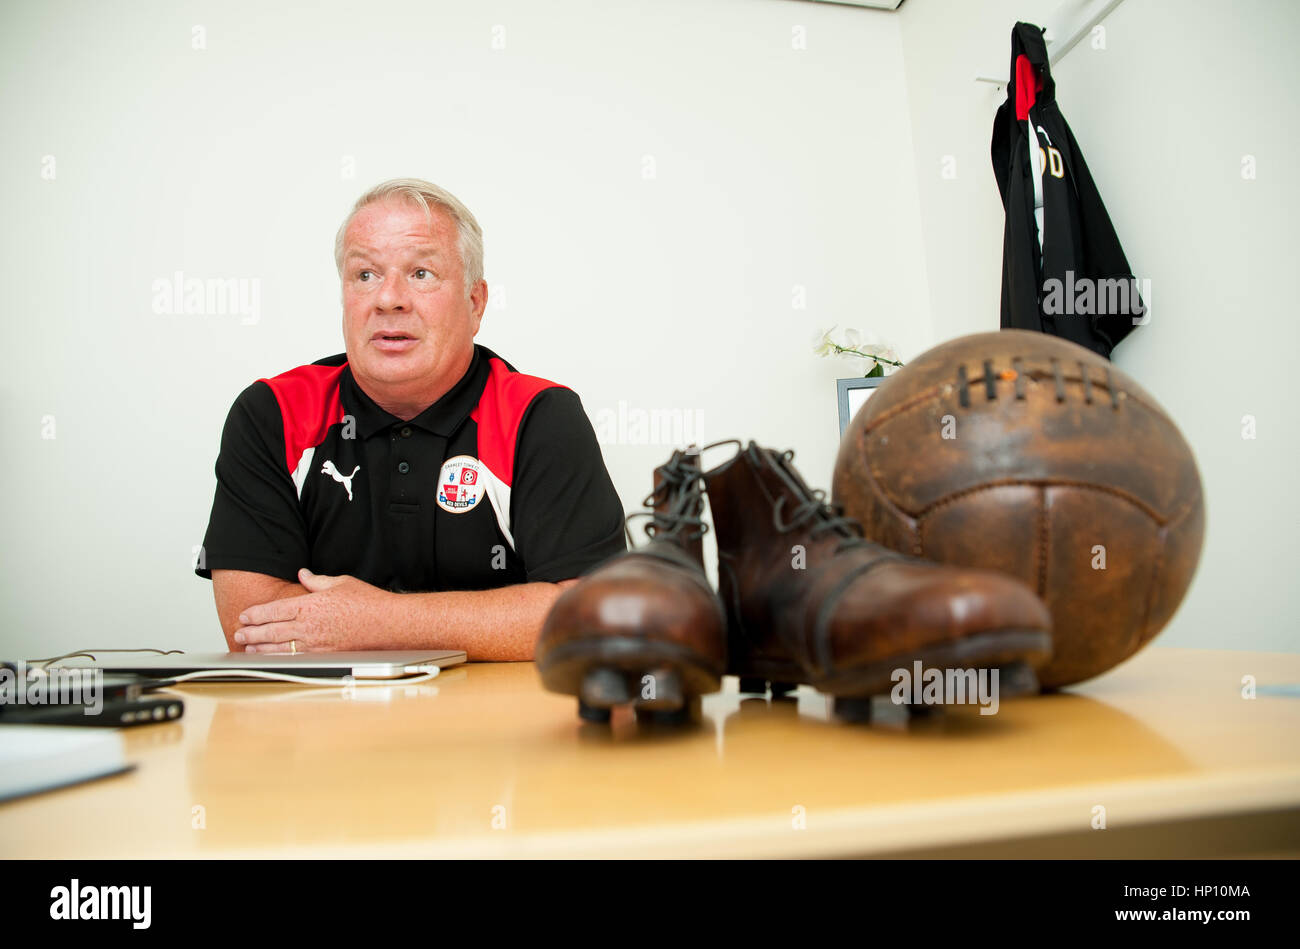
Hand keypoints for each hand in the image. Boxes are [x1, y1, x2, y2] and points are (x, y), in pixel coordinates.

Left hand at [234, 569, 391, 652]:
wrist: (387, 624)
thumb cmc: (368, 603)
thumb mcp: (340, 582)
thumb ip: (317, 580)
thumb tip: (304, 574)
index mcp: (310, 605)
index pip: (274, 610)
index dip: (256, 614)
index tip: (245, 616)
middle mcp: (309, 626)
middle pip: (271, 631)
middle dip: (252, 633)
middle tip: (239, 634)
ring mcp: (315, 643)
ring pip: (279, 647)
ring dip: (261, 648)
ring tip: (248, 648)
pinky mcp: (324, 655)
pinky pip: (295, 658)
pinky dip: (280, 659)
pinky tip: (272, 659)